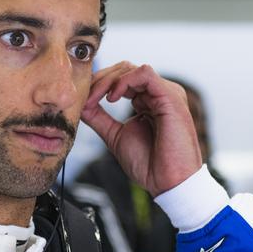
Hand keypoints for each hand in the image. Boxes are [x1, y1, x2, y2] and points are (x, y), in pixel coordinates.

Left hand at [80, 62, 202, 196]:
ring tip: (96, 99)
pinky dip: (123, 81)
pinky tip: (113, 98)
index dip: (99, 85)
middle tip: (86, 98)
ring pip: (131, 69)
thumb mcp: (115, 136)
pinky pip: (144, 73)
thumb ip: (100, 118)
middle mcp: (158, 94)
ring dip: (107, 81)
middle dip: (100, 80)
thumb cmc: (149, 165)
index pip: (121, 79)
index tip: (84, 102)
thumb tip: (81, 104)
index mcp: (148, 102)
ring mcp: (165, 93)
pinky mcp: (170, 96)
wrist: (168, 182)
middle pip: (124, 69)